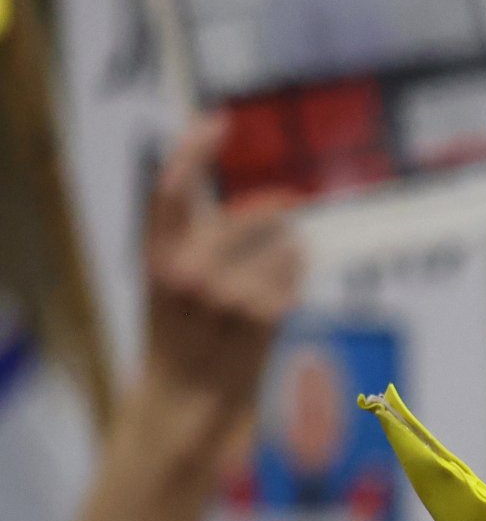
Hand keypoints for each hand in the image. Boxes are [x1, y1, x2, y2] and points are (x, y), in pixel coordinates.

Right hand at [132, 117, 303, 447]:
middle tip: (292, 198)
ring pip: (282, 248)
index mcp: (155, 256)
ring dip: (290, 254)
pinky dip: (294, 284)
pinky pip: (294, 280)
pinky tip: (275, 303)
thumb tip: (261, 203)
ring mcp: (222, 296)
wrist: (185, 400)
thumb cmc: (184, 336)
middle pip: (246, 217)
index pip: (171, 190)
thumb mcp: (173, 283)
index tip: (218, 120)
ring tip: (272, 278)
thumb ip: (197, 241)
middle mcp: (183, 271)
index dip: (193, 149)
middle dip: (275, 207)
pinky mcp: (259, 318)